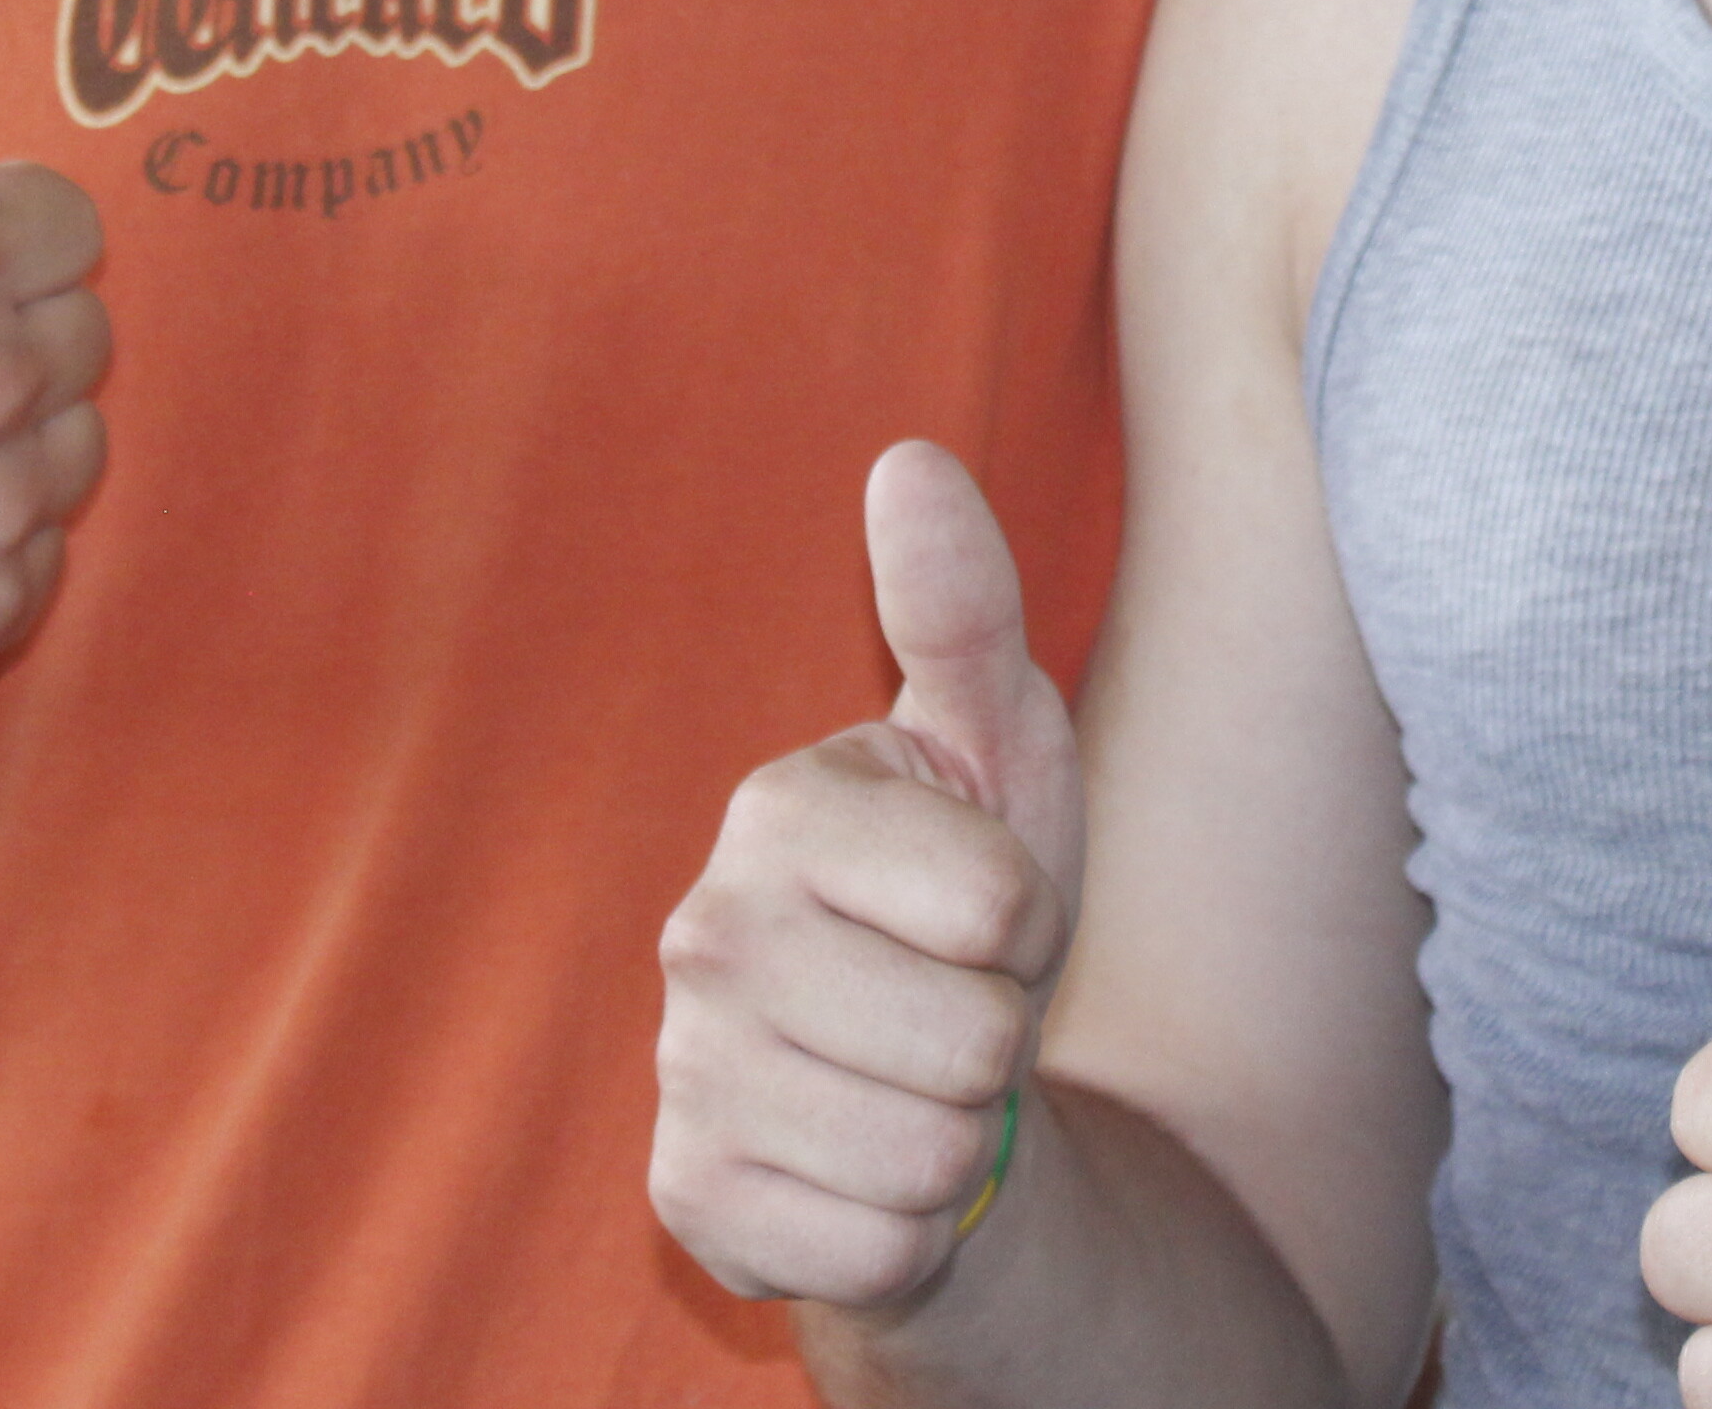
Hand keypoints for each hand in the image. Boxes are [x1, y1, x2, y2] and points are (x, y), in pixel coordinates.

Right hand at [651, 442, 1081, 1310]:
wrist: (920, 1092)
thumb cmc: (968, 906)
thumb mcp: (999, 751)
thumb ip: (964, 610)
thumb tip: (910, 459)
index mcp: (780, 809)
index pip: (998, 904)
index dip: (1026, 925)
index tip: (981, 917)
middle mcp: (703, 934)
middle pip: (970, 1042)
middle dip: (993, 1042)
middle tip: (946, 1010)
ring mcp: (686, 1074)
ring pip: (925, 1158)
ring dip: (954, 1141)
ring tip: (913, 1085)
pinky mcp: (691, 1200)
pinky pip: (875, 1252)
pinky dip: (903, 1236)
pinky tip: (863, 1170)